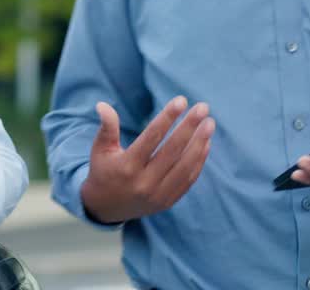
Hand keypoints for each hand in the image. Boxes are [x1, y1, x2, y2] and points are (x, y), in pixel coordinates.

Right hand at [80, 96, 214, 223]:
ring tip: (209, 123)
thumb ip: (106, 127)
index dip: (167, 117)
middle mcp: (144, 182)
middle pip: (173, 150)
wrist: (106, 209)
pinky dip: (199, 161)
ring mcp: (158, 194)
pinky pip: (188, 179)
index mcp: (127, 166)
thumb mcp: (100, 149)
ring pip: (185, 166)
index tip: (181, 100)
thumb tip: (103, 105)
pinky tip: (205, 143)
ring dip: (199, 143)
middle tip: (203, 108)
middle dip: (190, 127)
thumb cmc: (104, 171)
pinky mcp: (168, 201)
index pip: (152, 137)